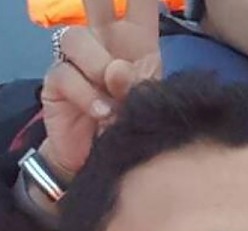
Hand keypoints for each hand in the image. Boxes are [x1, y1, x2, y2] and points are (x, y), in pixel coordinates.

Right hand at [40, 0, 161, 178]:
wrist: (104, 156)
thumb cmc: (132, 121)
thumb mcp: (149, 100)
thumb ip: (142, 81)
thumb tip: (118, 71)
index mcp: (136, 40)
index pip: (139, 6)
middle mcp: (103, 42)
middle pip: (96, 3)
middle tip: (104, 3)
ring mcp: (77, 59)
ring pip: (77, 38)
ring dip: (98, 65)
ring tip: (115, 92)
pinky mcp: (56, 81)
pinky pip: (67, 75)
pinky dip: (88, 95)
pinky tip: (103, 112)